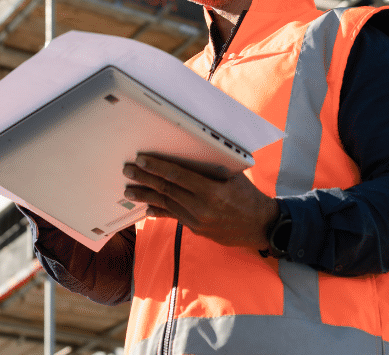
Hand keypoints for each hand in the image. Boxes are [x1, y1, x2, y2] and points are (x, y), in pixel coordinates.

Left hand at [123, 154, 278, 249]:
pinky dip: (159, 211)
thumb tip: (186, 157)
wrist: (261, 226)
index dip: (157, 167)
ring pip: (167, 205)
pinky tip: (146, 209)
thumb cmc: (249, 195)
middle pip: (167, 190)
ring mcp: (198, 221)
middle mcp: (202, 208)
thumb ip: (210, 170)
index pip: (178, 176)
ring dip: (146, 196)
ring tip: (129, 190)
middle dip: (145, 180)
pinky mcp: (197, 230)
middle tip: (127, 171)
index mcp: (212, 191)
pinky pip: (174, 217)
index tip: (141, 160)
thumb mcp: (233, 177)